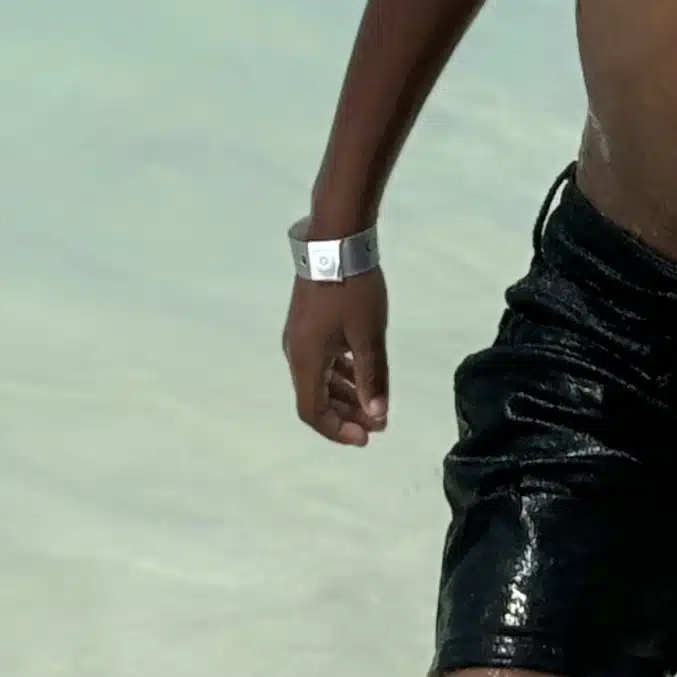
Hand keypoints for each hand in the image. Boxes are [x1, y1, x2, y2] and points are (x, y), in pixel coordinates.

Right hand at [284, 269, 388, 448]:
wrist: (336, 239)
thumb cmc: (353, 290)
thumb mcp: (368, 336)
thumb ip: (372, 378)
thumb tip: (376, 415)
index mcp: (306, 360)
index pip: (313, 412)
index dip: (337, 430)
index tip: (367, 436)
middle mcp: (296, 352)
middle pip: (316, 397)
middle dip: (347, 414)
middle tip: (379, 422)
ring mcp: (301, 336)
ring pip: (320, 378)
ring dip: (346, 395)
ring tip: (376, 402)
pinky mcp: (308, 322)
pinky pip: (322, 359)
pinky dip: (341, 373)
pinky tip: (362, 373)